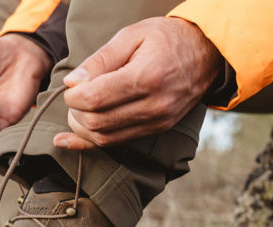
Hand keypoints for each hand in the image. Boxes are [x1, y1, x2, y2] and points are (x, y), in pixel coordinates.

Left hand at [53, 17, 222, 149]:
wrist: (207, 52)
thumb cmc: (166, 39)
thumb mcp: (132, 36)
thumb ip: (99, 60)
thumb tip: (71, 83)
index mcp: (146, 77)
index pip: (95, 99)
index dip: (73, 97)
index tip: (71, 87)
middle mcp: (154, 105)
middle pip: (96, 122)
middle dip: (75, 112)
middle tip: (75, 97)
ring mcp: (157, 121)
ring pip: (103, 138)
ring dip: (81, 128)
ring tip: (78, 109)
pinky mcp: (156, 130)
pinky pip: (116, 144)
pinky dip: (88, 143)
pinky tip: (66, 141)